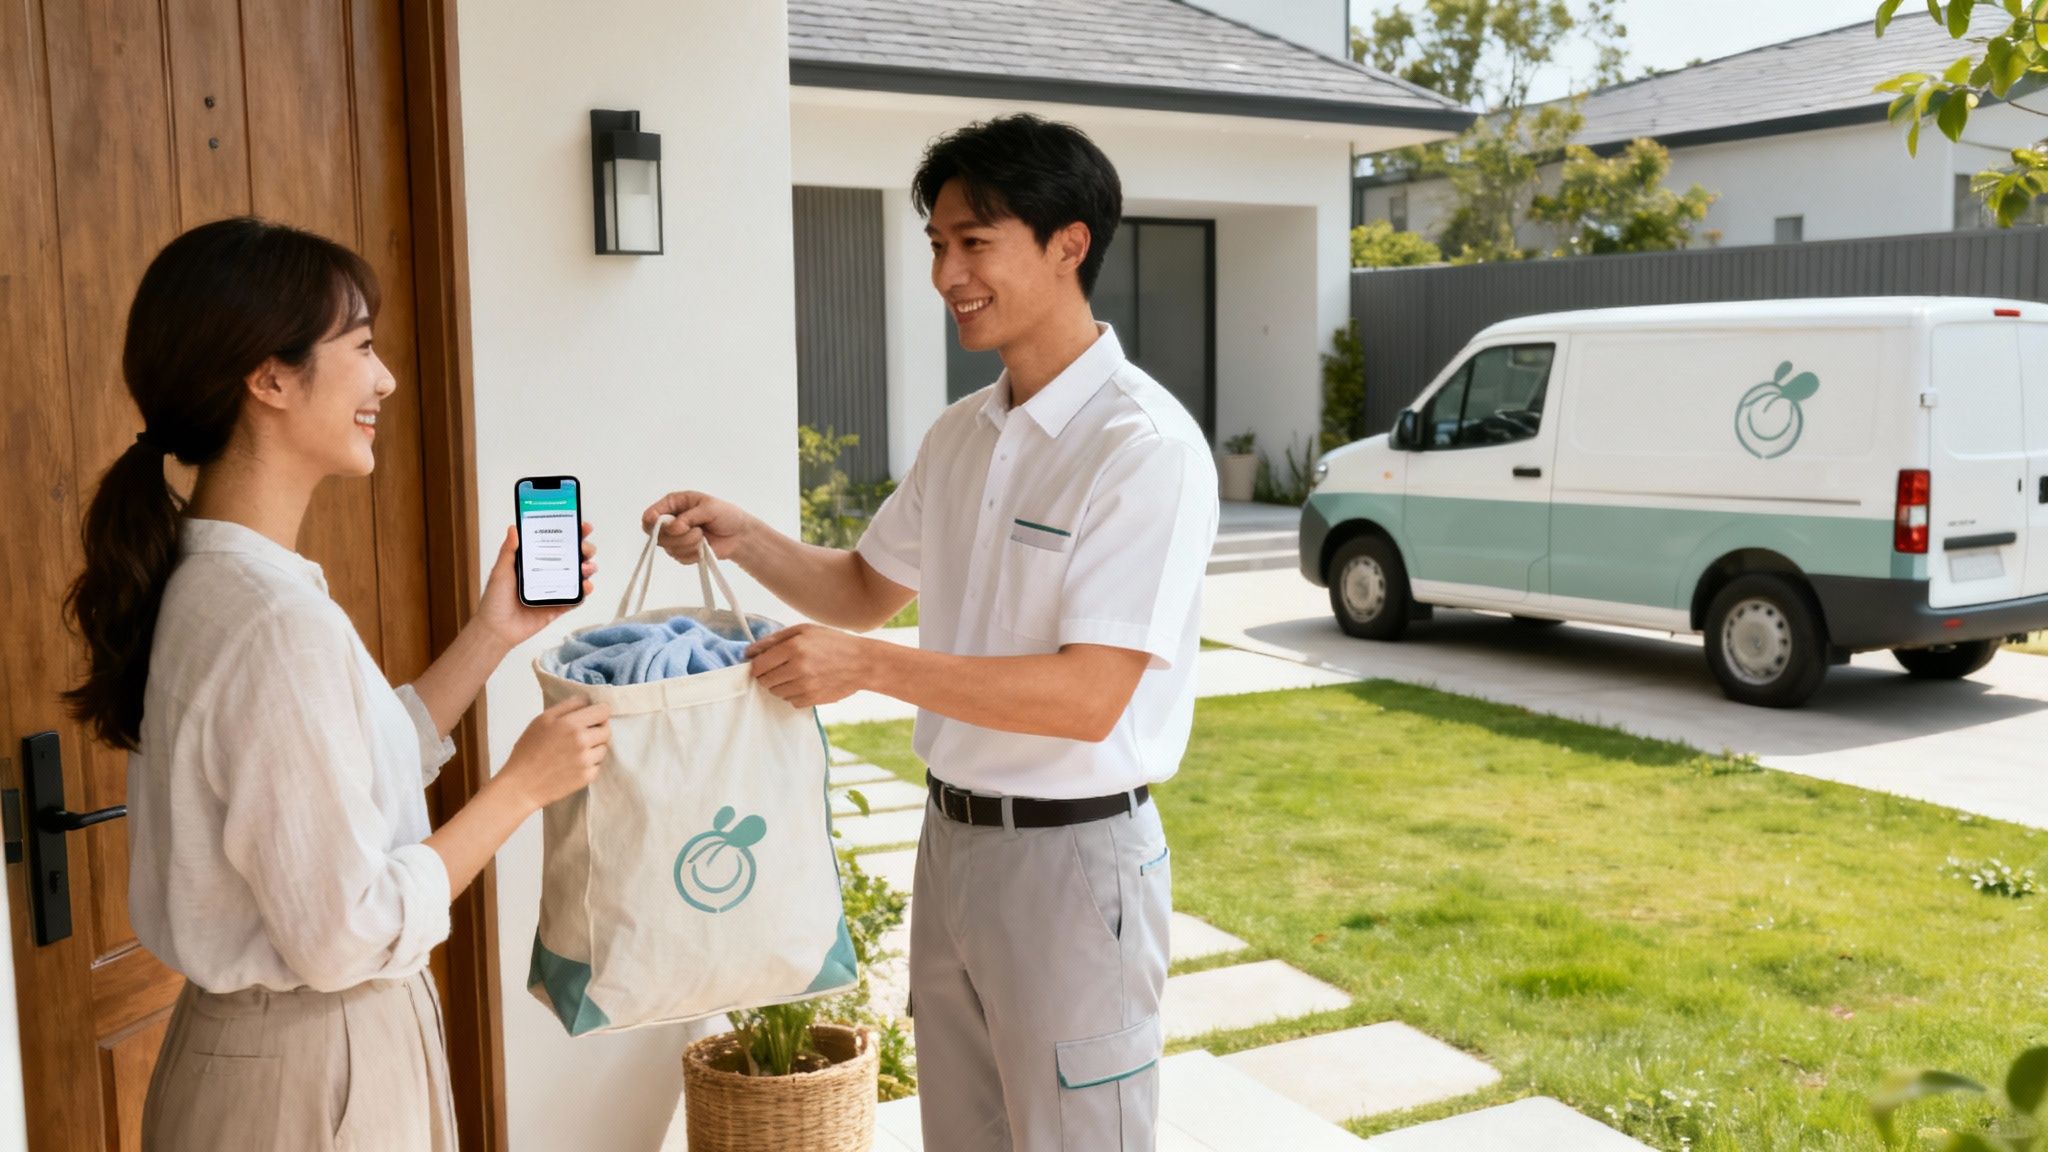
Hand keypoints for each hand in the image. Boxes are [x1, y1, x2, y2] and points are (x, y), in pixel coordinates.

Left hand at [476, 523, 596, 646]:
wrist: (497, 629)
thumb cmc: (494, 600)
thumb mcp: (500, 571)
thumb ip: (508, 551)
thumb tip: (513, 528)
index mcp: (535, 562)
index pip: (556, 543)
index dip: (571, 533)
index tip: (582, 526)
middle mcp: (547, 573)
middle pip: (573, 557)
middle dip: (584, 549)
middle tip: (585, 548)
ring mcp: (555, 590)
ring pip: (579, 576)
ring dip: (588, 569)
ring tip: (586, 568)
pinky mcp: (559, 606)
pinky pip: (576, 598)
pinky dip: (584, 591)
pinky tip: (586, 586)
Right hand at [498, 697, 610, 810]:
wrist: (521, 785)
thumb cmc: (528, 750)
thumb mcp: (541, 720)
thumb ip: (566, 706)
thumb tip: (587, 700)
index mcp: (570, 723)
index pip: (603, 711)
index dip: (599, 712)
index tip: (592, 717)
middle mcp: (581, 741)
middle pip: (606, 729)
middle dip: (597, 730)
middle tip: (582, 735)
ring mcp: (586, 760)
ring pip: (604, 747)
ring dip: (594, 747)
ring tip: (575, 751)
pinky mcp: (587, 776)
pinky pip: (598, 764)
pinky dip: (590, 763)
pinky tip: (574, 764)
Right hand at [641, 492, 753, 565]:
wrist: (739, 535)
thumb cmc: (726, 515)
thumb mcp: (709, 508)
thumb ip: (689, 516)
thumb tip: (675, 527)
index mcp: (674, 504)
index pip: (651, 514)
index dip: (651, 520)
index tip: (658, 524)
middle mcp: (671, 521)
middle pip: (656, 534)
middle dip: (677, 535)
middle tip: (695, 530)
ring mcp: (676, 539)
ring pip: (669, 548)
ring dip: (689, 543)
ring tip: (703, 536)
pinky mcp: (683, 552)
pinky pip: (679, 557)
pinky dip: (693, 553)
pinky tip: (703, 546)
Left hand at [746, 624, 874, 708]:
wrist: (863, 663)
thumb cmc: (834, 642)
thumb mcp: (805, 630)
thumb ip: (775, 639)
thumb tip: (749, 652)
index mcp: (794, 647)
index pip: (758, 665)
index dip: (755, 665)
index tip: (760, 664)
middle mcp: (798, 668)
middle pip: (764, 681)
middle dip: (767, 675)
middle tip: (779, 668)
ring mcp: (805, 686)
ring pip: (776, 692)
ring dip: (780, 685)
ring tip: (796, 674)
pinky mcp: (812, 699)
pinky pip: (791, 700)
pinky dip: (794, 693)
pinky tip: (806, 683)